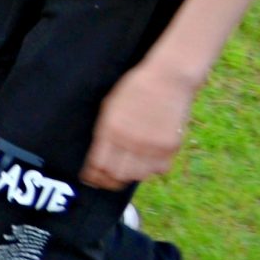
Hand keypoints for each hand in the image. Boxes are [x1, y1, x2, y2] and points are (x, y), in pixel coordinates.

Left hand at [82, 61, 200, 187]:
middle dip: (108, 180)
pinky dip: (152, 169)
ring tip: (127, 170)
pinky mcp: (170, 146)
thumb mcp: (110, 107)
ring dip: (131, 175)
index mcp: (110, 129)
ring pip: (138, 176)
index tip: (89, 179)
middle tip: (106, 180)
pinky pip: (159, 169)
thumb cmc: (134, 88)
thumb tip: (100, 154)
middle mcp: (130, 141)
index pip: (98, 165)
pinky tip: (147, 162)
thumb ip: (105, 131)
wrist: (167, 78)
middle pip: (117, 175)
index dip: (92, 176)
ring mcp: (152, 145)